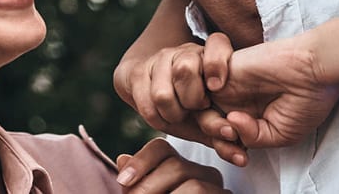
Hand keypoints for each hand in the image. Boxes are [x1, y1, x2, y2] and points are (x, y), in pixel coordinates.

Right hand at [114, 36, 245, 164]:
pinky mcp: (138, 72)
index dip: (216, 64)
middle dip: (191, 100)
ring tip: (179, 115)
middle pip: (186, 69)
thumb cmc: (190, 104)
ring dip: (173, 114)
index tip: (216, 87)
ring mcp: (160, 59)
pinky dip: (156, 118)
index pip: (216, 43)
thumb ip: (225, 134)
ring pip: (163, 93)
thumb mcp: (210, 115)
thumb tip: (241, 157)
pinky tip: (164, 117)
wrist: (151, 90)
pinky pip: (146, 104)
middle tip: (196, 109)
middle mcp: (185, 51)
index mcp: (209, 55)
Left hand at [116, 138, 231, 192]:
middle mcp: (203, 173)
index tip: (121, 180)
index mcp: (181, 170)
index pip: (162, 149)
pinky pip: (199, 192)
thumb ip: (135, 185)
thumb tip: (122, 158)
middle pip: (175, 164)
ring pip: (191, 183)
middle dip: (148, 186)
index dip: (141, 161)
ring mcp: (217, 187)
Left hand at [209, 32, 338, 148]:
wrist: (315, 69)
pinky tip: (223, 105)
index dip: (227, 150)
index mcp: (250, 118)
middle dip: (215, 138)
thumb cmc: (306, 100)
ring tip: (229, 125)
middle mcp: (237, 102)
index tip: (242, 158)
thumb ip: (252, 137)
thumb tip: (230, 122)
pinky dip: (202, 94)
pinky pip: (198, 80)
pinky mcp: (225, 68)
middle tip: (232, 138)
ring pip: (199, 107)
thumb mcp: (280, 134)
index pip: (225, 138)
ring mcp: (230, 85)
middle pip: (207, 124)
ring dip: (208, 122)